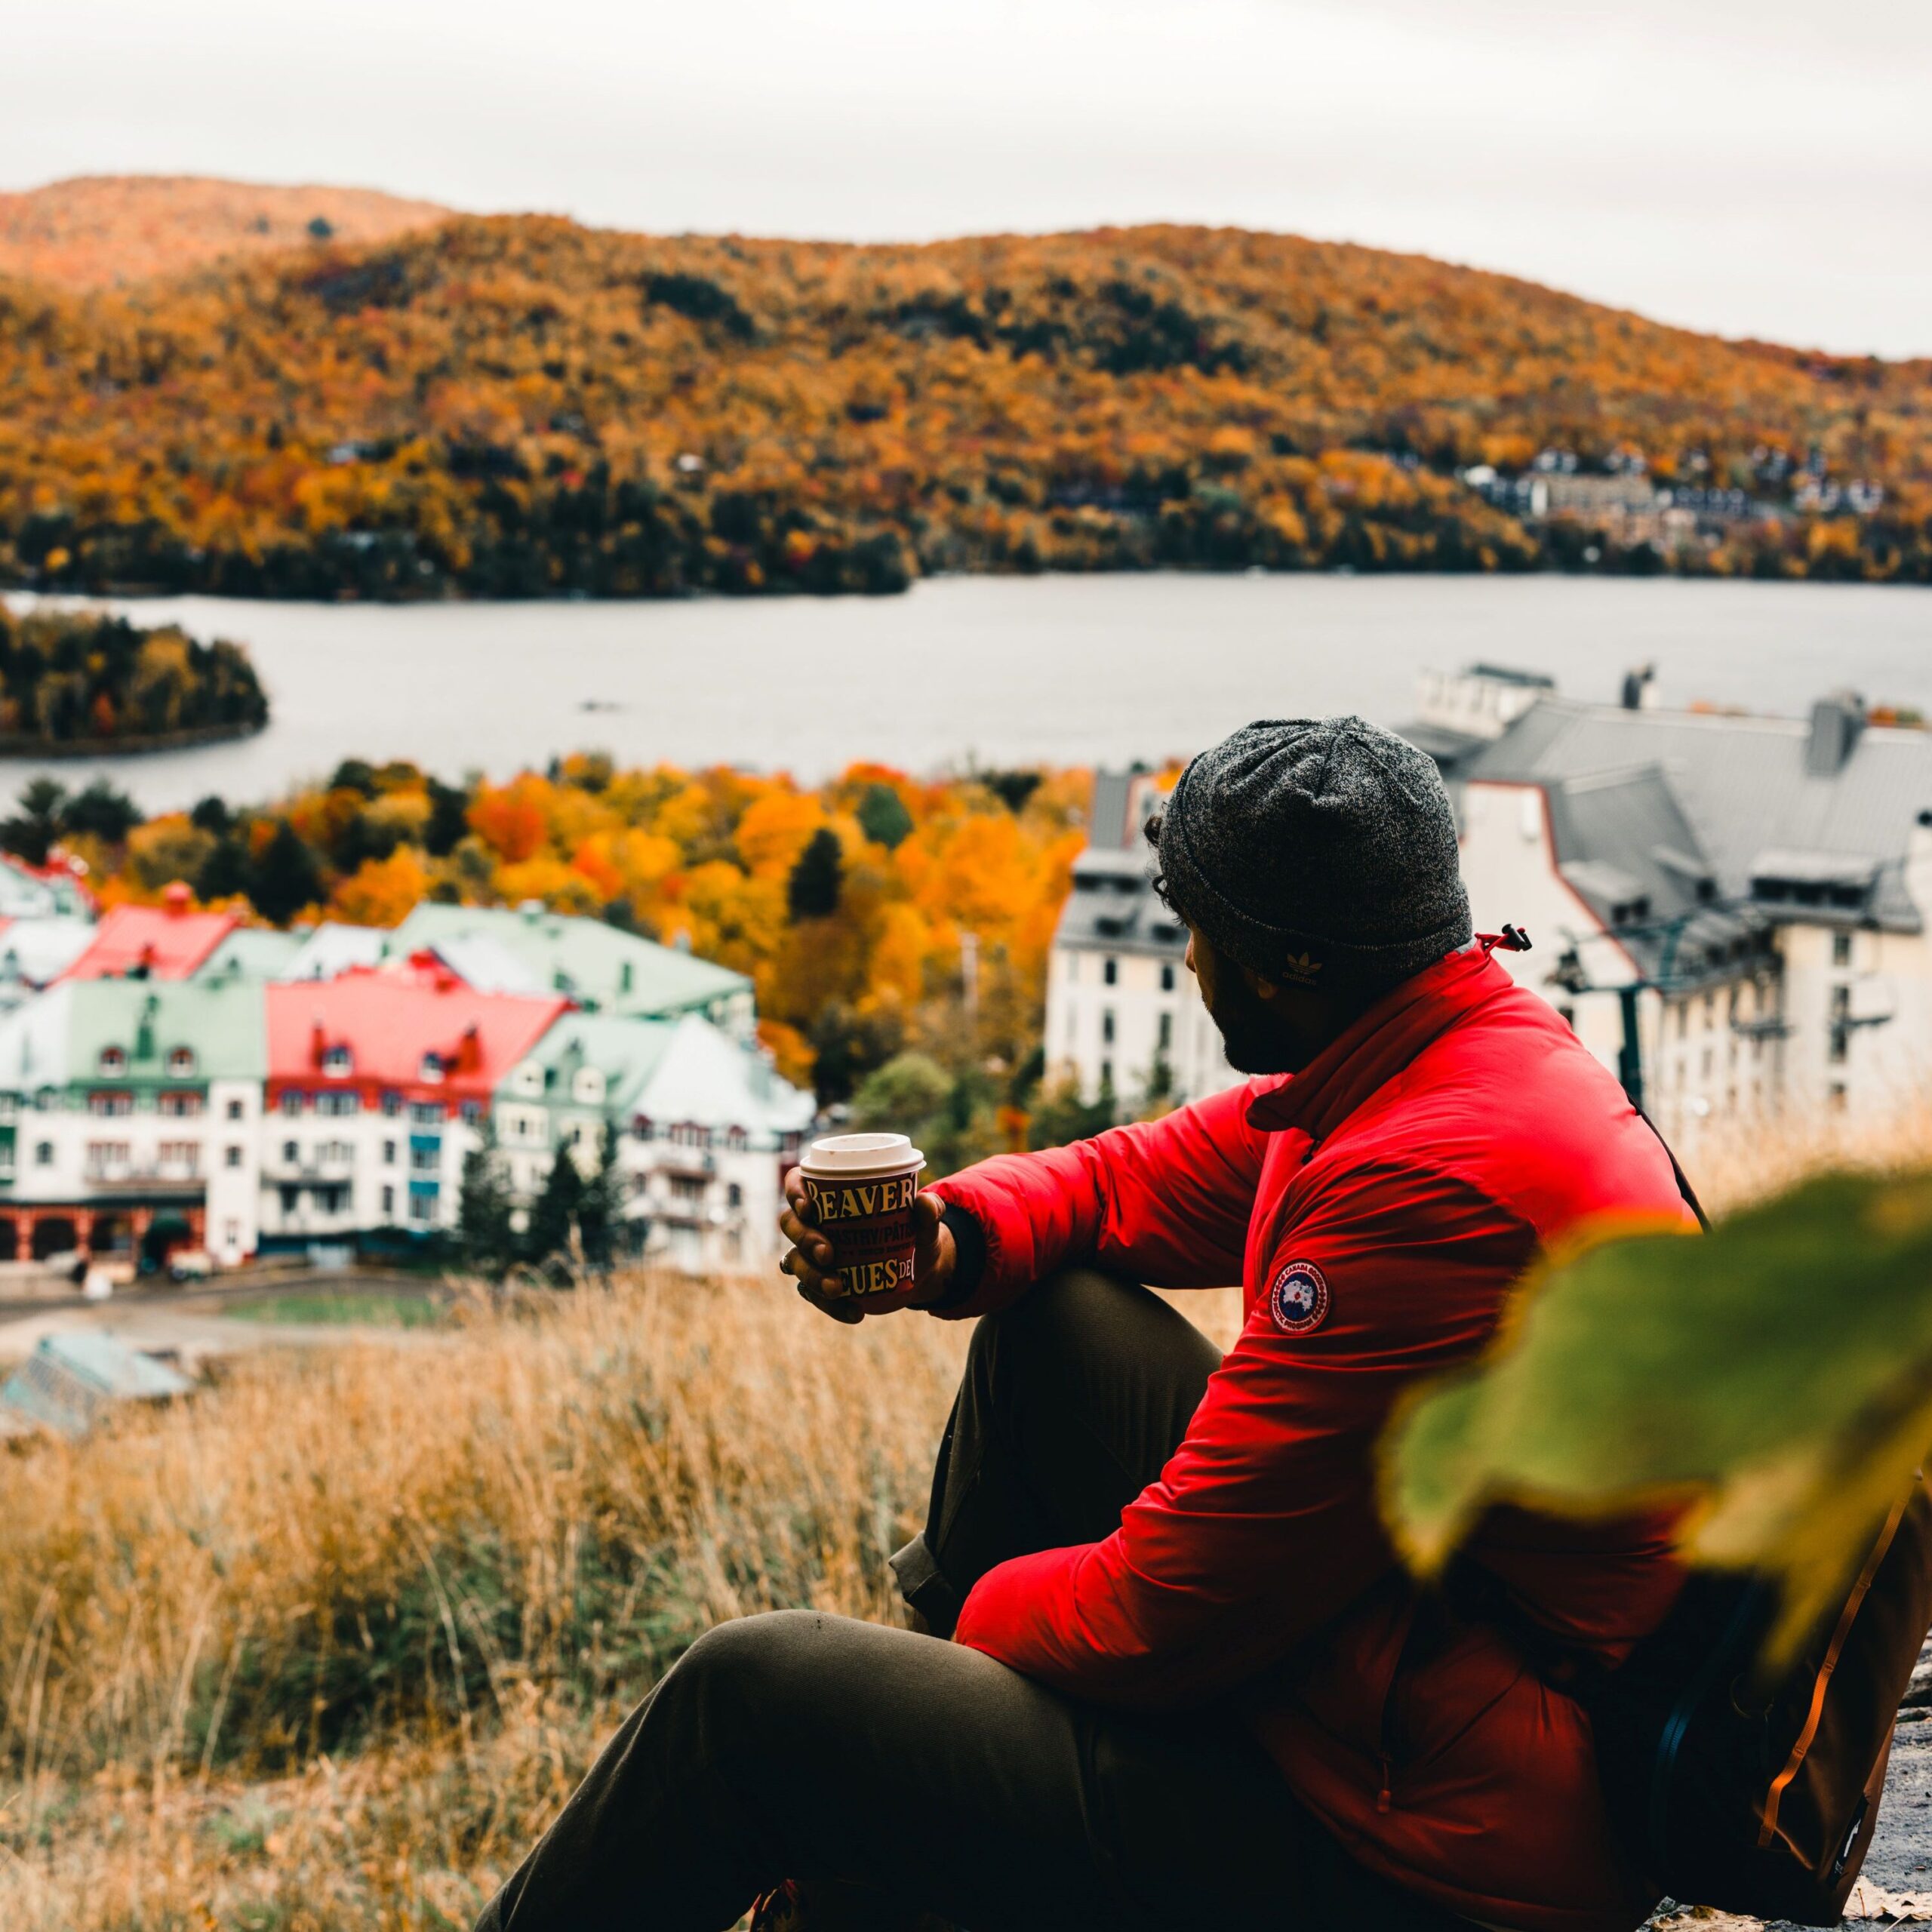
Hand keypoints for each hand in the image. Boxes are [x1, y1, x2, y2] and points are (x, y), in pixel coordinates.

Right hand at [778, 1170, 955, 1323]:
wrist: (919, 1269)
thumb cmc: (914, 1232)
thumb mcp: (926, 1222)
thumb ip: (929, 1210)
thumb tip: (925, 1203)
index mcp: (829, 1195)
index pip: (797, 1183)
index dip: (794, 1192)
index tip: (809, 1208)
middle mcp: (814, 1223)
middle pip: (790, 1224)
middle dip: (804, 1238)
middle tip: (828, 1253)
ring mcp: (812, 1255)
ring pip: (794, 1261)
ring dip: (811, 1275)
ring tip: (838, 1288)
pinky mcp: (820, 1284)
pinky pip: (812, 1294)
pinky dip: (831, 1306)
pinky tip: (855, 1311)